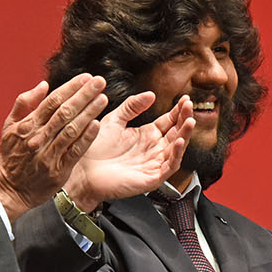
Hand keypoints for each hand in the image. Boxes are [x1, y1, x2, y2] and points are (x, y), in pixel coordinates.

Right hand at [0, 75, 107, 221]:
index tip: (85, 77)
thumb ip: (24, 103)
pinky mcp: (59, 169)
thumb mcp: (9, 126)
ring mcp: (49, 154)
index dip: (70, 87)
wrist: (9, 189)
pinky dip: (86, 137)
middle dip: (83, 95)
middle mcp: (38, 137)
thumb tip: (43, 85)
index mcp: (27, 125)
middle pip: (64, 111)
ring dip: (89, 112)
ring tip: (102, 98)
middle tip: (99, 82)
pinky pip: (75, 151)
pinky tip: (97, 124)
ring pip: (72, 129)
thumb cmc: (11, 156)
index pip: (52, 101)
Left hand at [63, 93, 195, 210]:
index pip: (169, 121)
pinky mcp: (152, 178)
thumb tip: (151, 94)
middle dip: (185, 119)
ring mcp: (154, 164)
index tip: (184, 98)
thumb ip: (131, 106)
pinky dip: (177, 154)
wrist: (82, 172)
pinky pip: (170, 166)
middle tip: (189, 105)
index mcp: (146, 135)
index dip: (178, 111)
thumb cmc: (95, 150)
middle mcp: (153, 149)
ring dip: (185, 135)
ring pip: (177, 149)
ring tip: (189, 121)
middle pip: (176, 133)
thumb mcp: (114, 120)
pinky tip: (179, 141)